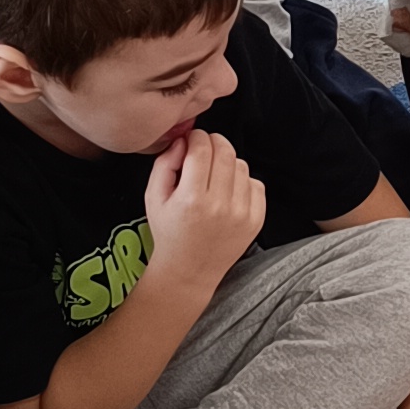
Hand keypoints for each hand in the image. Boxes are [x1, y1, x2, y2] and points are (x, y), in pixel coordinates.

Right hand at [143, 124, 265, 295]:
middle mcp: (219, 206)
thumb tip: (183, 140)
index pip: (202, 148)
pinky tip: (228, 193)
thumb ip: (164, 163)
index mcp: (191, 199)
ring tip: (214, 178)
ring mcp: (241, 214)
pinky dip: (243, 182)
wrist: (190, 271)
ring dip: (227, 163)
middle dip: (213, 142)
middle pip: (225, 151)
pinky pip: (256, 184)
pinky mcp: (256, 221)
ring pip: (241, 165)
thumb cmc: (169, 232)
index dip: (196, 137)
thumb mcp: (153, 197)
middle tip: (204, 151)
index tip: (191, 141)